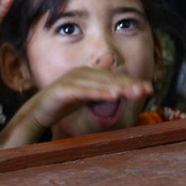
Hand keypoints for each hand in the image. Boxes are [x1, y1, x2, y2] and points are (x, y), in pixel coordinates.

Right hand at [26, 67, 152, 130]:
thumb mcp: (85, 94)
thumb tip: (115, 75)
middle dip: (129, 84)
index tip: (148, 89)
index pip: (113, 77)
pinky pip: (83, 92)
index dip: (131, 82)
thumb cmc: (62, 104)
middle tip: (147, 90)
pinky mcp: (62, 91)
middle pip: (108, 79)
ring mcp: (70, 81)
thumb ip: (99, 86)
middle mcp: (79, 73)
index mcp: (86, 73)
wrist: (37, 112)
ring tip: (133, 93)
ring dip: (117, 88)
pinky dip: (98, 93)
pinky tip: (112, 96)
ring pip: (98, 84)